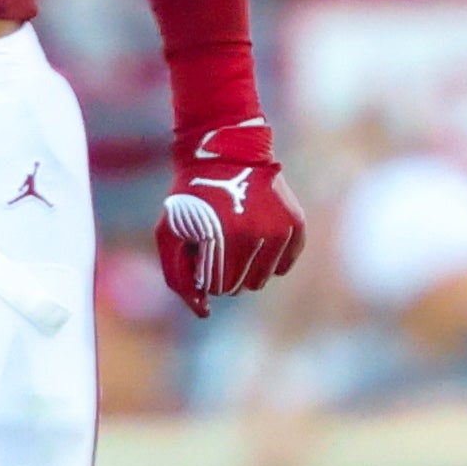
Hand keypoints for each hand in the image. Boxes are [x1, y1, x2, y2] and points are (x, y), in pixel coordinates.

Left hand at [157, 119, 308, 316]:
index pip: (220, 287)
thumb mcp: (170, 234)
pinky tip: (256, 237)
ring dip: (246, 266)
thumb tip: (204, 313)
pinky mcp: (296, 223)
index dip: (204, 271)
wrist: (227, 152)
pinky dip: (269, 258)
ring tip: (234, 236)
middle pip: (243, 285)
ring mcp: (282, 229)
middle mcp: (260, 235)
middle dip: (225, 270)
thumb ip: (179, 279)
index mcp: (227, 238)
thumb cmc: (192, 196)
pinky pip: (285, 265)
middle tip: (216, 240)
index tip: (199, 247)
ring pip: (263, 278)